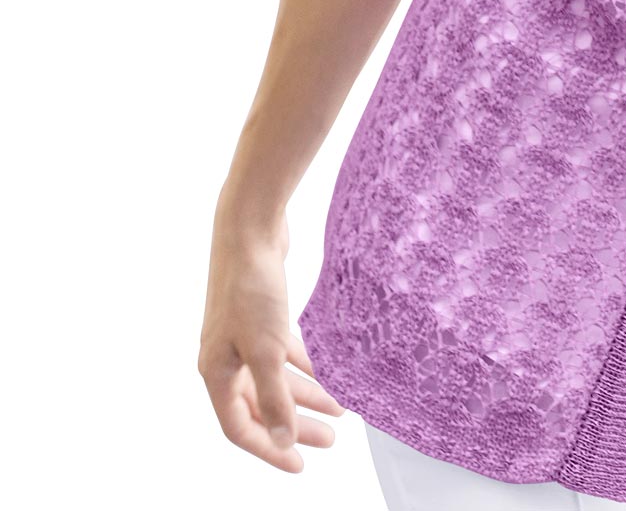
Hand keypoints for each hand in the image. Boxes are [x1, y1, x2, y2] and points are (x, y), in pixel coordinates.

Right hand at [199, 207, 344, 470]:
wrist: (250, 227)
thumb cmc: (251, 287)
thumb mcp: (265, 349)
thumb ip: (275, 397)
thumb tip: (285, 439)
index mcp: (216, 372)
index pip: (240, 427)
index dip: (270, 448)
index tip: (301, 464)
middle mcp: (226, 357)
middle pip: (261, 405)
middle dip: (296, 424)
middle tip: (331, 439)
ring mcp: (244, 335)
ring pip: (277, 377)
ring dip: (308, 393)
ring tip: (342, 408)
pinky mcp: (262, 314)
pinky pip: (286, 351)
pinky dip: (308, 363)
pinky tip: (333, 369)